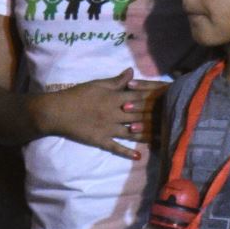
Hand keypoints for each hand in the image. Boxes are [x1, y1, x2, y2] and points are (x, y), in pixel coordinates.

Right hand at [32, 69, 166, 159]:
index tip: (168, 99)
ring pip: (132, 133)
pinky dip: (127, 152)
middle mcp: (114, 114)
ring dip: (147, 136)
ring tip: (162, 139)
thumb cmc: (77, 95)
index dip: (154, 99)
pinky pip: (116, 147)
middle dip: (155, 118)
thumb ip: (116, 81)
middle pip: (139, 116)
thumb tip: (132, 72)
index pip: (138, 98)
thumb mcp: (97, 84)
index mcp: (114, 98)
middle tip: (172, 120)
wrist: (57, 111)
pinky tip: (138, 156)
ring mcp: (108, 129)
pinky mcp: (101, 140)